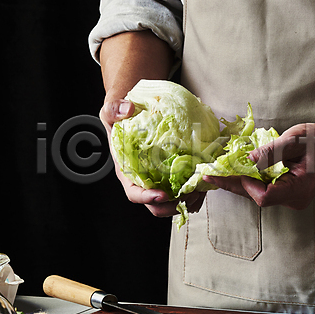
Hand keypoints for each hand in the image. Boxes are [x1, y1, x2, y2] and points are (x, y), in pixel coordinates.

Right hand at [99, 97, 205, 217]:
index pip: (134, 193)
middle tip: (189, 193)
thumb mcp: (111, 109)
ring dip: (187, 199)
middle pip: (156, 204)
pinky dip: (195, 191)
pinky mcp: (172, 172)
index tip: (162, 195)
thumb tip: (126, 109)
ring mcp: (159, 177)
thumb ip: (113, 109)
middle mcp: (144, 178)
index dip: (147, 197)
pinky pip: (183, 188)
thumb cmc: (120, 115)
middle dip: (172, 204)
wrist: (133, 110)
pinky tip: (204, 184)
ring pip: (172, 200)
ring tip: (199, 190)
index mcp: (128, 171)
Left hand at [203, 122, 314, 209]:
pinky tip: (235, 171)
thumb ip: (271, 152)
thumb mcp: (295, 140)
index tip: (232, 169)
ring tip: (216, 173)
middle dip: (232, 184)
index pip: (264, 196)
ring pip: (258, 194)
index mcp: (298, 190)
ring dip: (238, 182)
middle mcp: (294, 199)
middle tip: (208, 175)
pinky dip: (249, 179)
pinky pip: (264, 189)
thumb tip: (247, 159)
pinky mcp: (287, 193)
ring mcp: (290, 198)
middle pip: (256, 197)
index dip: (245, 184)